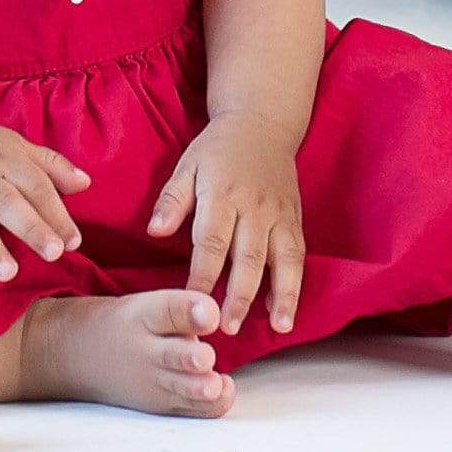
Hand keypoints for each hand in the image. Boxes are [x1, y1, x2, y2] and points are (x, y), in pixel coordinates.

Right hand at [0, 119, 89, 300]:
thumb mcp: (18, 147)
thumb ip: (52, 166)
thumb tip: (86, 183)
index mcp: (6, 159)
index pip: (35, 186)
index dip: (56, 214)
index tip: (73, 242)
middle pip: (5, 202)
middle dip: (30, 227)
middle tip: (53, 253)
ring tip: (8, 273)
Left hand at [148, 110, 304, 335]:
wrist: (262, 123)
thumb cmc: (217, 149)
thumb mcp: (187, 165)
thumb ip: (172, 201)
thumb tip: (154, 232)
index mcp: (221, 193)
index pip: (211, 241)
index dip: (202, 275)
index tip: (192, 303)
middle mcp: (254, 207)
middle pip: (248, 256)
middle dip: (239, 295)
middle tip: (227, 328)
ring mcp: (278, 214)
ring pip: (281, 259)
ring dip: (280, 295)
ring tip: (276, 327)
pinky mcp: (295, 219)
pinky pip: (297, 256)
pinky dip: (294, 285)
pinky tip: (285, 312)